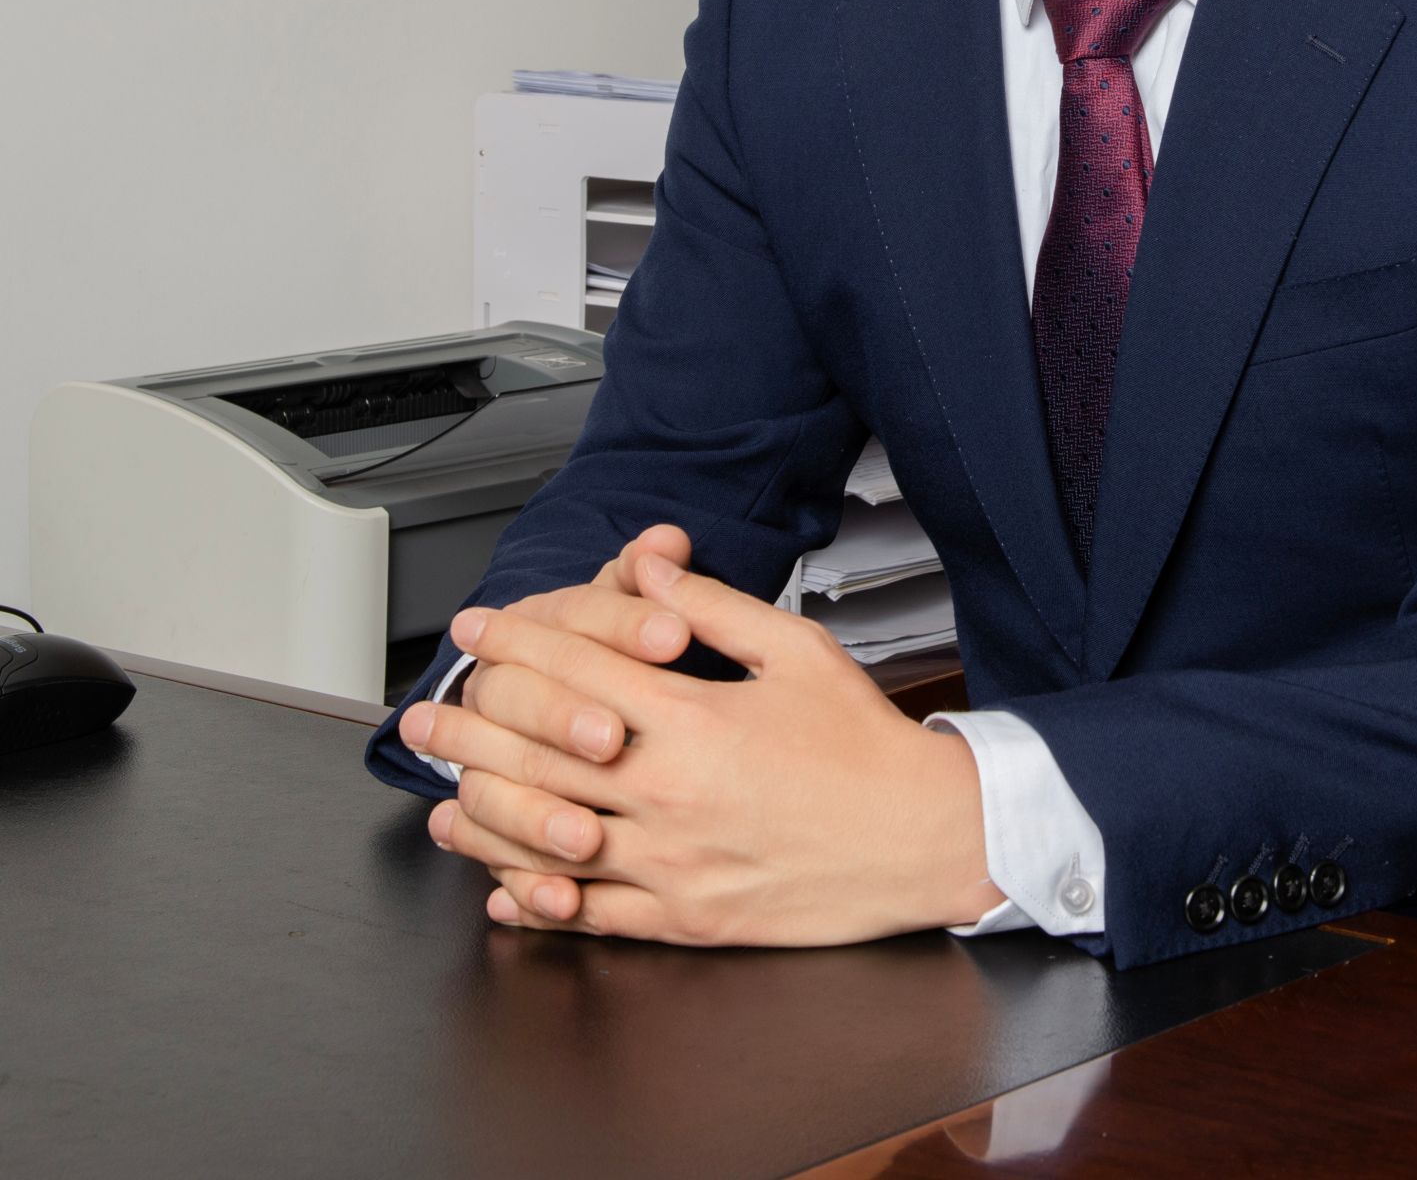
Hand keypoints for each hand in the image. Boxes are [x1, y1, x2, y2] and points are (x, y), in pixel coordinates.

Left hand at [406, 548, 1002, 943]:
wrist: (922, 838)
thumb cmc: (865, 746)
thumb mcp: (793, 650)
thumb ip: (710, 606)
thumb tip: (648, 568)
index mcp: (694, 721)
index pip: (579, 672)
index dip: (517, 644)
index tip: (477, 631)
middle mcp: (669, 794)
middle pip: (541, 754)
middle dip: (472, 727)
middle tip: (423, 713)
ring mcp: (672, 864)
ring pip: (548, 840)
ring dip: (483, 815)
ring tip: (439, 798)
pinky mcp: (686, 919)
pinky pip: (591, 915)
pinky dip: (537, 901)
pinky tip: (503, 888)